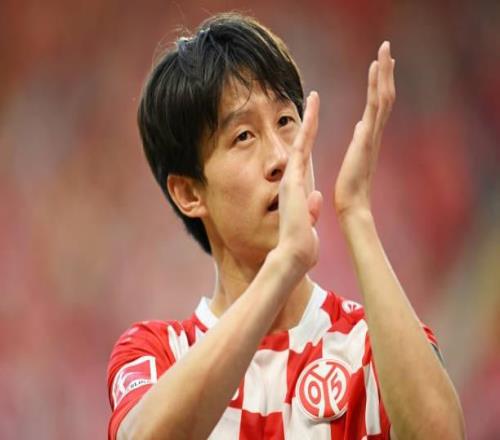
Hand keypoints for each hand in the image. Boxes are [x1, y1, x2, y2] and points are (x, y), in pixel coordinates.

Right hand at [273, 92, 322, 273]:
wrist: (293, 253)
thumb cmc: (300, 244)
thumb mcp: (307, 221)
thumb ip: (310, 208)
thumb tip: (316, 198)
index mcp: (298, 189)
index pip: (305, 160)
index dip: (308, 142)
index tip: (311, 127)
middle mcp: (292, 179)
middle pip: (300, 145)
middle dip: (307, 124)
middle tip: (311, 103)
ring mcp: (290, 176)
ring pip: (300, 140)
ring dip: (308, 119)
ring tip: (314, 99)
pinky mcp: (292, 177)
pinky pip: (300, 146)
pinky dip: (307, 128)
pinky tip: (312, 110)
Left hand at [334, 41, 395, 218]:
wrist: (353, 207)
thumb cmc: (350, 188)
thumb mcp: (354, 159)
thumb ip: (360, 141)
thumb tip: (361, 126)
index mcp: (369, 138)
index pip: (377, 106)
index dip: (379, 84)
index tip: (380, 65)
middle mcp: (374, 135)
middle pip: (384, 97)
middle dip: (385, 72)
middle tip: (387, 48)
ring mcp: (372, 137)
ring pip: (382, 99)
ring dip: (383, 74)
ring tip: (384, 51)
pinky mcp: (366, 142)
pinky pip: (373, 111)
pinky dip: (376, 91)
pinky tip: (376, 74)